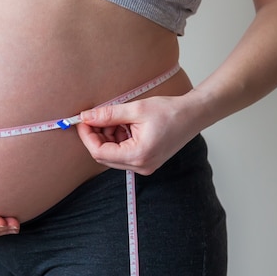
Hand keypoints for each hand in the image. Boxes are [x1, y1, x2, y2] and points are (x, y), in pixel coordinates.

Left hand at [76, 95, 199, 174]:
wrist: (194, 115)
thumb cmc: (170, 111)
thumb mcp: (136, 109)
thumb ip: (108, 115)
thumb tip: (86, 117)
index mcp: (138, 155)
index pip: (100, 152)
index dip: (87, 136)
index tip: (82, 121)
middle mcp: (140, 166)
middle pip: (104, 156)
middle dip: (96, 136)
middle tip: (96, 117)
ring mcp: (144, 166)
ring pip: (112, 155)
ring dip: (108, 136)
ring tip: (117, 118)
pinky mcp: (146, 161)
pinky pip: (123, 153)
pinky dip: (118, 139)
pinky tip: (124, 124)